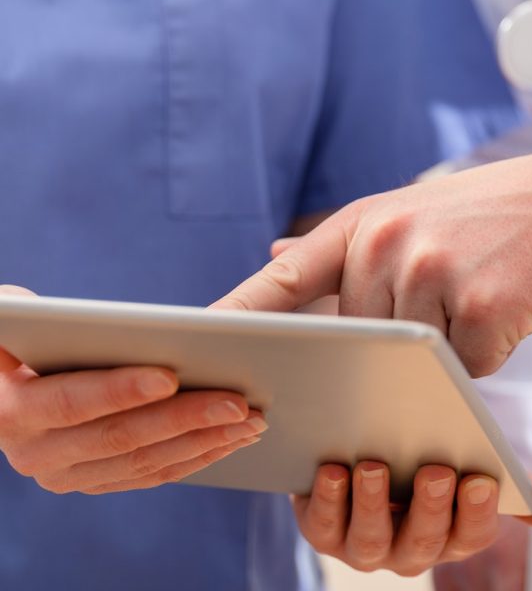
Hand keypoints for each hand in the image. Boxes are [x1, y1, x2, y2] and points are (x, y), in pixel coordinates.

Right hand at [0, 286, 268, 493]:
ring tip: (252, 418)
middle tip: (239, 402)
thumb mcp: (6, 317)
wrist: (7, 388)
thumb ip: (16, 313)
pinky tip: (234, 438)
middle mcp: (36, 454)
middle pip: (122, 437)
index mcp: (13, 411)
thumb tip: (30, 308)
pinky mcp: (98, 480)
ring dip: (204, 441)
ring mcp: (69, 474)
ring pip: (146, 462)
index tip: (170, 375)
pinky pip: (154, 474)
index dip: (121, 390)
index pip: (72, 402)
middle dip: (185, 418)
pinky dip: (198, 456)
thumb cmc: (19, 336)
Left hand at [214, 152, 531, 376]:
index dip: (241, 311)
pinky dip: (481, 356)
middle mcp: (390, 241)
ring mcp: (433, 273)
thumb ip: (351, 247)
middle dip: (388, 347)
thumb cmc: (493, 217)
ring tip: (479, 296)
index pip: (288, 275)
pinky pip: (460, 370)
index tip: (199, 340)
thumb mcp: (414, 212)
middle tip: (432, 317)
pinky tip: (505, 311)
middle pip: (359, 338)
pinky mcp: (480, 309)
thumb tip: (277, 256)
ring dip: (442, 349)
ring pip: (409, 359)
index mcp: (367, 219)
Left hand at [295, 463, 531, 577]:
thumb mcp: (475, 466)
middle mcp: (411, 549)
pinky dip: (326, 499)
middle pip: (423, 540)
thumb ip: (519, 491)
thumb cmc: (430, 458)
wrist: (369, 445)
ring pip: (370, 540)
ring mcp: (365, 544)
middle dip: (430, 507)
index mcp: (453, 533)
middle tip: (436, 470)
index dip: (478, 511)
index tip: (482, 479)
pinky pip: (322, 525)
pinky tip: (332, 468)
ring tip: (375, 467)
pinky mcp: (323, 528)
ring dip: (371, 505)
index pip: (473, 533)